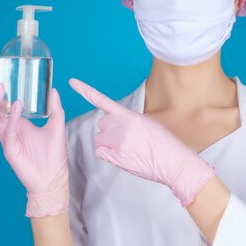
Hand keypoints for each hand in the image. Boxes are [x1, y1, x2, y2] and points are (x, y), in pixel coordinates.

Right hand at [0, 65, 68, 216]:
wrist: (53, 179)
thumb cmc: (54, 155)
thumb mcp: (57, 126)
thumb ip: (55, 108)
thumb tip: (53, 90)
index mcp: (18, 123)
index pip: (6, 102)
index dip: (1, 88)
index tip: (0, 71)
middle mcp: (10, 129)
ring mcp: (8, 139)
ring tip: (0, 86)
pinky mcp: (10, 150)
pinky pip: (7, 131)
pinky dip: (11, 118)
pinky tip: (16, 106)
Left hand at [68, 77, 215, 207]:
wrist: (173, 162)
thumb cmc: (164, 144)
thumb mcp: (148, 123)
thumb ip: (129, 120)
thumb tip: (118, 123)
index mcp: (128, 116)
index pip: (102, 100)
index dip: (85, 90)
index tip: (72, 82)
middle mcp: (120, 127)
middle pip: (102, 124)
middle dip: (110, 130)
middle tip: (128, 138)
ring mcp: (117, 143)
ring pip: (99, 139)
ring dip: (108, 143)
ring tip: (128, 148)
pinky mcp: (115, 157)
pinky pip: (100, 152)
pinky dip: (108, 154)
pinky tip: (123, 156)